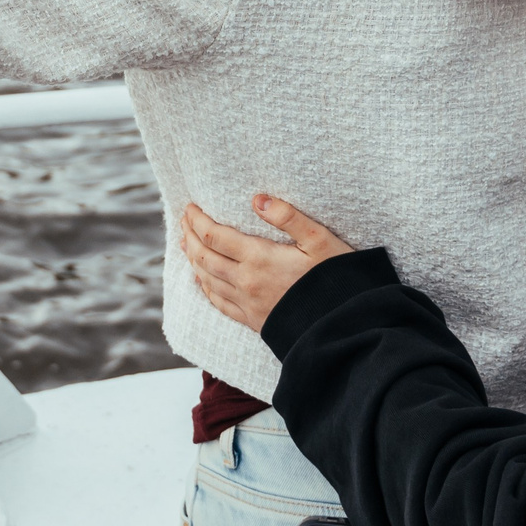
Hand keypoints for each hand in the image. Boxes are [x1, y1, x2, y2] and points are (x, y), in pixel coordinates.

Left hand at [179, 196, 354, 332]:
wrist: (342, 326)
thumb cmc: (335, 278)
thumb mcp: (319, 239)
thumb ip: (288, 217)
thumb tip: (258, 199)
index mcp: (259, 258)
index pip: (214, 236)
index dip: (197, 220)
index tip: (190, 207)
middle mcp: (246, 281)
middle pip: (204, 256)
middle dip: (190, 235)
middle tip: (183, 220)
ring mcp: (247, 303)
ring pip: (207, 278)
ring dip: (193, 259)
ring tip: (185, 243)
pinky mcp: (253, 320)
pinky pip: (219, 303)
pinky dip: (205, 287)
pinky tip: (201, 280)